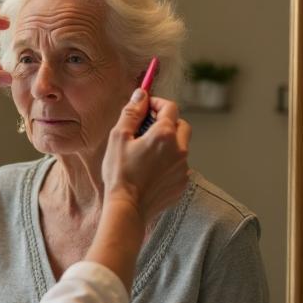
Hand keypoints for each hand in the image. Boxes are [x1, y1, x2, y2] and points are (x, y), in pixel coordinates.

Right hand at [102, 89, 190, 225]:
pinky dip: (168, 163)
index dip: (157, 103)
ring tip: (145, 154)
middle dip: (167, 123)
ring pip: (180, 147)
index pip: (170, 107)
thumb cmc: (120, 172)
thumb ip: (132, 113)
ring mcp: (184, 168)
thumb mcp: (119, 137)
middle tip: (147, 129)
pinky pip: (178, 165)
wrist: (127, 208)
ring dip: (167, 144)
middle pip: (181, 125)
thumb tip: (141, 94)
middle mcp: (180, 149)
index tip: (145, 107)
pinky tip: (149, 171)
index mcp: (165, 134)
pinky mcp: (182, 183)